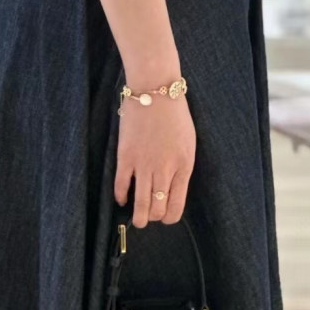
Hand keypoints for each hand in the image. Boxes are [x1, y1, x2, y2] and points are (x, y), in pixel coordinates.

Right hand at [114, 95, 195, 227]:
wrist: (155, 89)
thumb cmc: (175, 114)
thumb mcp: (188, 143)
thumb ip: (181, 168)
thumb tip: (171, 190)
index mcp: (183, 167)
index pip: (176, 207)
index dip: (168, 218)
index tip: (163, 217)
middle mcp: (165, 170)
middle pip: (157, 210)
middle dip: (152, 218)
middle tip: (148, 216)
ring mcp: (144, 164)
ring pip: (140, 204)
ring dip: (138, 217)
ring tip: (136, 220)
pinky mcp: (126, 157)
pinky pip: (122, 186)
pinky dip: (121, 197)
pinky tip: (122, 199)